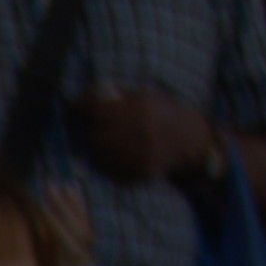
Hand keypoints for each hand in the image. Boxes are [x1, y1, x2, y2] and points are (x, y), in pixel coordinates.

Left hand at [68, 83, 217, 185]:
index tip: (73, 106)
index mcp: (141, 107)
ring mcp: (141, 153)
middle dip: (87, 129)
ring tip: (99, 140)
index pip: (97, 109)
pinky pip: (110, 169)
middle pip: (93, 133)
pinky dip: (104, 162)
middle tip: (87, 127)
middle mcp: (140, 130)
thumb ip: (121, 96)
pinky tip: (110, 154)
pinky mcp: (141, 171)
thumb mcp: (148, 96)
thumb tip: (89, 94)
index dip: (80, 107)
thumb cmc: (165, 114)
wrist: (191, 141)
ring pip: (98, 153)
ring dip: (94, 147)